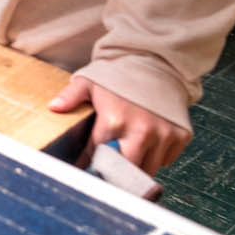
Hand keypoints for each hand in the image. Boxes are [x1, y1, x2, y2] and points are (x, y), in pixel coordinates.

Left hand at [49, 75, 189, 174]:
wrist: (156, 63)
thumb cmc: (120, 75)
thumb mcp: (89, 81)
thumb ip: (70, 97)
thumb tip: (53, 108)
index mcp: (114, 120)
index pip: (98, 155)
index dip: (90, 160)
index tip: (86, 165)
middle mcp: (141, 131)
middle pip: (126, 170)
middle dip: (115, 171)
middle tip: (109, 168)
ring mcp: (164, 134)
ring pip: (148, 169)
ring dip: (137, 166)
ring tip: (128, 153)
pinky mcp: (181, 136)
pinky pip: (166, 160)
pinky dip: (156, 157)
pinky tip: (147, 143)